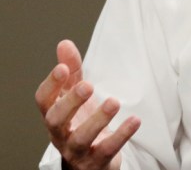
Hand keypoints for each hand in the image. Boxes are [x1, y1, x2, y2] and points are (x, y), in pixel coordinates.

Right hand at [34, 40, 140, 169]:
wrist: (90, 163)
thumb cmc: (81, 124)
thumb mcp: (76, 97)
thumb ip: (72, 72)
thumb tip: (64, 44)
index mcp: (54, 114)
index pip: (43, 100)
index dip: (51, 85)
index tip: (62, 68)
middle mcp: (61, 133)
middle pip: (56, 119)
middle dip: (71, 102)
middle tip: (88, 85)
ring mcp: (77, 150)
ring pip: (81, 138)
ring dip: (98, 120)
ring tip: (114, 102)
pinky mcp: (97, 161)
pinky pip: (108, 150)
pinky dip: (121, 135)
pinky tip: (135, 120)